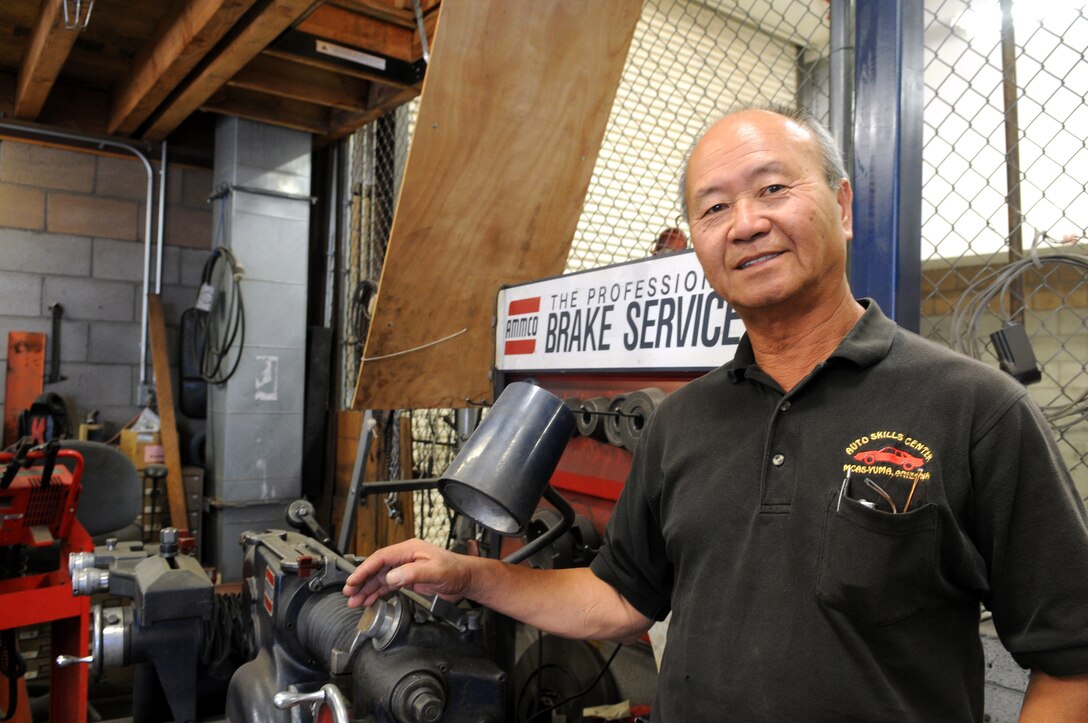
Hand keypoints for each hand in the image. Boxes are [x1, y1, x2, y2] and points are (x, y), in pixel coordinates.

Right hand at [342, 538, 472, 607]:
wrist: (467, 579)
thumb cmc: (456, 571)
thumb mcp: (435, 572)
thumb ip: (413, 573)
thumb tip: (391, 577)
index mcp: (410, 550)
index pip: (381, 558)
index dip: (365, 569)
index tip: (353, 581)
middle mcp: (405, 557)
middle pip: (377, 568)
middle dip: (362, 581)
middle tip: (349, 594)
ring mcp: (406, 568)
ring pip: (381, 578)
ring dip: (367, 590)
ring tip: (355, 601)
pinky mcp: (409, 579)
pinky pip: (388, 585)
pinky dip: (377, 593)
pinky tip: (369, 600)